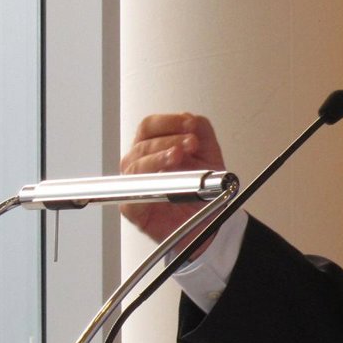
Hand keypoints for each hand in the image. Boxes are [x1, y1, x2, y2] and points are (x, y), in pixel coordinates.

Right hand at [119, 113, 225, 241]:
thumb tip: (191, 119)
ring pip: (136, 165)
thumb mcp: (210, 156)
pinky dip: (146, 185)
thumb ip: (203, 133)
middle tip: (191, 143)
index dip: (169, 122)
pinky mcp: (133, 208)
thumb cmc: (203, 191)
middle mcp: (141, 164)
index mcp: (155, 149)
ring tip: (178, 155)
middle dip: (169, 139)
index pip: (150, 127)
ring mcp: (136, 185)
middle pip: (142, 143)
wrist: (210, 223)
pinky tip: (162, 180)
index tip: (189, 125)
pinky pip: (131, 195)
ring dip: (158, 157)